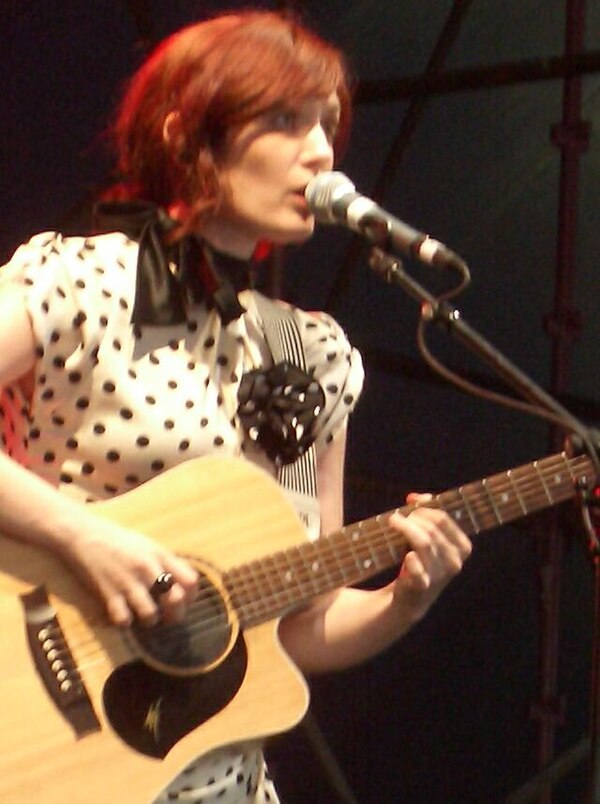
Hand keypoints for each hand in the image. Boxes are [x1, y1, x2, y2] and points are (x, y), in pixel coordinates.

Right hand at [57, 516, 198, 627]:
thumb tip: (184, 583)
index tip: (184, 602)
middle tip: (167, 617)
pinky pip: (122, 619)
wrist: (85, 535)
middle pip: (176, 600)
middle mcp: (148, 568)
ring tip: (144, 617)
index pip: (191, 581)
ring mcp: (128, 581)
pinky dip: (124, 623)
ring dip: (149, 621)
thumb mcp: (149, 546)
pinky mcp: (108, 592)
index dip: (191, 596)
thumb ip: (166, 563)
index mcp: (161, 555)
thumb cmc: (120, 542)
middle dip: (175, 615)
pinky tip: (123, 615)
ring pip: (150, 614)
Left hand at [389, 493, 471, 621]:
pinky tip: (406, 556)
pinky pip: (416, 566)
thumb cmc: (420, 560)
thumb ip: (424, 512)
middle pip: (432, 528)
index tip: (409, 509)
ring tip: (393, 523)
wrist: (410, 597)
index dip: (423, 510)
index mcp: (462, 547)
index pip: (442, 518)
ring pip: (423, 542)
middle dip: (411, 519)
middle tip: (396, 519)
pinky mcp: (423, 585)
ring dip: (405, 528)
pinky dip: (410, 560)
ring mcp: (440, 575)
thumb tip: (415, 497)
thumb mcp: (428, 535)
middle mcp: (455, 562)